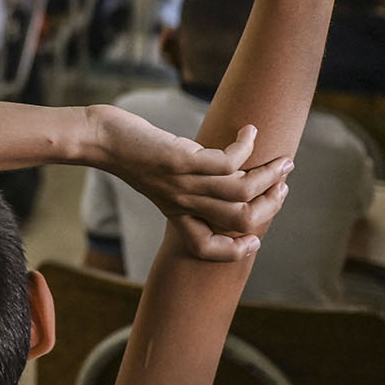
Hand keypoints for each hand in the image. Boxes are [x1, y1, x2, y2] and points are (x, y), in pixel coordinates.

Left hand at [89, 105, 292, 259]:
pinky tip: (249, 132)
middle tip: (283, 185)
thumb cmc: (132, 153)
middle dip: (270, 206)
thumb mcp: (159, 179)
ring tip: (283, 161)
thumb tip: (221, 173)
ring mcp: (183, 183)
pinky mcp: (182, 160)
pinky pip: (228, 161)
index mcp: (176, 212)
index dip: (234, 252)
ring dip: (269, 176)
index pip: (205, 248)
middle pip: (239, 220)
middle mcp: (182, 202)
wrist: (101, 139)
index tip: (256, 240)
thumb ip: (185, 185)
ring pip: (241, 191)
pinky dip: (246, 147)